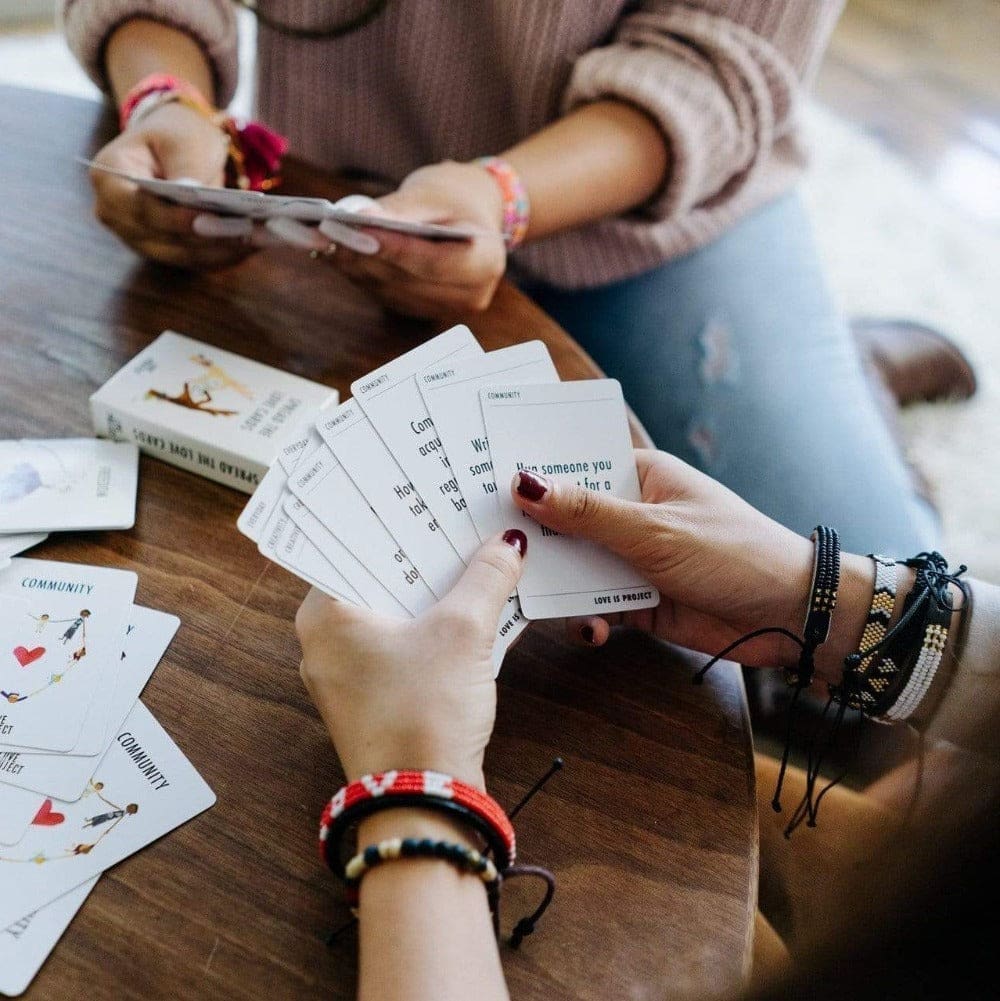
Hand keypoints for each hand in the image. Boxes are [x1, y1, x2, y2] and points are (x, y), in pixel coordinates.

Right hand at [89, 101, 257, 269]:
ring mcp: (138, 238)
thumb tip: (195, 197)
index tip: (210, 221)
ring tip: (259, 240)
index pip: (140, 208)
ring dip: (222, 252)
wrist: (173, 144)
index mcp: (109, 178)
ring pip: (182, 257)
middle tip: (249, 234)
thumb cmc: (174, 135)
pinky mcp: (165, 250)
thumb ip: (185, 168)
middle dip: (208, 239)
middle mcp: (116, 216)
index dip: (175, 219)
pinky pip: (195, 260)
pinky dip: (225, 255)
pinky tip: (255, 246)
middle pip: (163, 240)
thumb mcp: (181, 139)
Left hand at [295, 531, 525, 788]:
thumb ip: (486, 578)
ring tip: (474, 554)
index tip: (422, 491)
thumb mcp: (463, 633)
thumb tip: (507, 544)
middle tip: (459, 516)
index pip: (350, 544)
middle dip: (424, 552)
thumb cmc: (423, 716)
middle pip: (378, 576)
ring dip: (435, 589)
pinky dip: (435, 625)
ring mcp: (350, 673)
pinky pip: (406, 644)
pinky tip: (475, 607)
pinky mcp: (377, 698)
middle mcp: (327, 642)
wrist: (425, 804)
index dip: (391, 516)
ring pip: (395, 611)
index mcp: (325, 615)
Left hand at [326, 161, 507, 319]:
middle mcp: (469, 295)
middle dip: (365, 255)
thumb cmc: (454, 199)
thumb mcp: (433, 194)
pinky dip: (358, 272)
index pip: (436, 263)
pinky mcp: (420, 311)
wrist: (467, 218)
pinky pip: (384, 294)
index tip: (358, 230)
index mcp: (486, 263)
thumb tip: (359, 218)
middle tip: (326, 230)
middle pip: (408, 281)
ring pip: (390, 290)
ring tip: (322, 237)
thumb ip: (400, 209)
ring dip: (354, 265)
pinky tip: (335, 251)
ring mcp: (444, 309)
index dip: (396, 250)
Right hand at [510, 451, 821, 670]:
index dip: (535, 476)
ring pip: (575, 566)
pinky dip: (587, 618)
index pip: (576, 467)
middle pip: (566, 520)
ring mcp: (633, 558)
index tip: (487, 484)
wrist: (789, 617)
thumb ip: (587, 513)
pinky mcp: (637, 600)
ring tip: (535, 600)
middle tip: (494, 551)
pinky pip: (595, 605)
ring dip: (559, 584)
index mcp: (641, 476)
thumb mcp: (654, 529)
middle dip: (536, 538)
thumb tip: (526, 483)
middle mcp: (632, 514)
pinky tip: (592, 631)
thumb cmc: (733, 552)